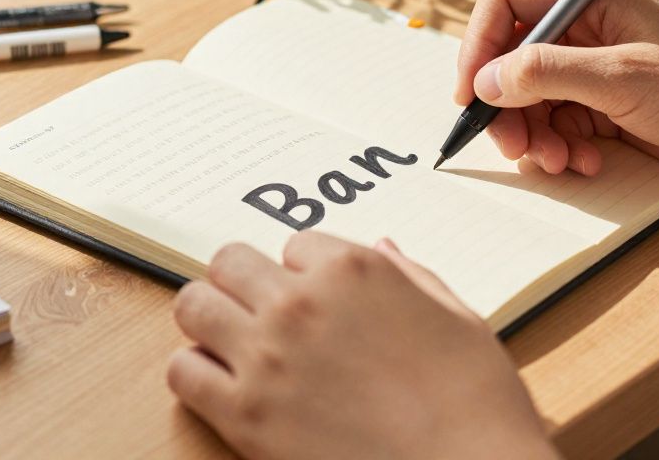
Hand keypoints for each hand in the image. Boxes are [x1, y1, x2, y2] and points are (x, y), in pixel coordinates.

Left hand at [167, 232, 557, 459]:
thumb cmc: (476, 404)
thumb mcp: (458, 319)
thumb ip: (411, 276)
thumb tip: (381, 248)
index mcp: (354, 269)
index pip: (295, 244)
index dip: (303, 274)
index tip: (315, 301)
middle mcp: (300, 302)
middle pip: (229, 262)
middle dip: (243, 283)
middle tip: (259, 312)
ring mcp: (266, 357)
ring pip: (193, 305)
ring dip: (210, 319)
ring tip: (233, 344)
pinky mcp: (243, 414)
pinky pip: (182, 371)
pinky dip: (196, 374)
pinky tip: (224, 387)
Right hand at [455, 0, 658, 190]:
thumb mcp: (624, 79)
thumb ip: (548, 73)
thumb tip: (487, 80)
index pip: (507, 1)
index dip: (479, 44)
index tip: (471, 92)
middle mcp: (592, 25)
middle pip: (512, 55)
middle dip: (505, 103)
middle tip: (510, 144)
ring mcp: (599, 66)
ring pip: (530, 95)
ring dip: (532, 132)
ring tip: (553, 160)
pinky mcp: (608, 103)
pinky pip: (557, 121)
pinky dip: (559, 146)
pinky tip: (581, 162)